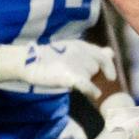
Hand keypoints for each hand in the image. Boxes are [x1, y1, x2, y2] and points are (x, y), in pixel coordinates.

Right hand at [0, 40, 117, 96]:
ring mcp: (76, 63)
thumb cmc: (48, 58)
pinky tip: (95, 94)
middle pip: (97, 66)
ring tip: (71, 79)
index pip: (104, 55)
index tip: (111, 77)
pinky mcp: (70, 75)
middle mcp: (81, 51)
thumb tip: (111, 52)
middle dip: (94, 74)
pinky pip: (87, 85)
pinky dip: (92, 90)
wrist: (27, 61)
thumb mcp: (71, 50)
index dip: (108, 66)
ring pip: (92, 74)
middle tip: (79, 77)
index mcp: (80, 45)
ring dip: (89, 80)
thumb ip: (92, 53)